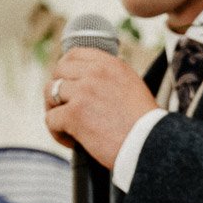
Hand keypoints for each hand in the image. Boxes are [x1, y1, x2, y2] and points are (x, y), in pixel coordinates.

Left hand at [45, 47, 158, 169]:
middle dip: (58, 91)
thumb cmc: (147, 127)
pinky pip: (51, 119)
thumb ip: (110, 80)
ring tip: (67, 127)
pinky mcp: (74, 115)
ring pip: (50, 93)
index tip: (69, 85)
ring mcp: (82, 93)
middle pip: (58, 72)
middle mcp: (95, 73)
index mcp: (111, 65)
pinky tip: (72, 142)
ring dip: (55, 110)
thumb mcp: (132, 89)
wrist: (152, 147)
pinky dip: (57, 132)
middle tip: (66, 109)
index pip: (75, 54)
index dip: (66, 70)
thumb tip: (89, 84)